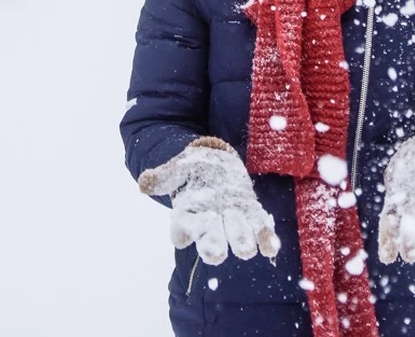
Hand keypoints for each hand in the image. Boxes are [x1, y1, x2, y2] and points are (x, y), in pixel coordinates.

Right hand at [138, 137, 280, 264]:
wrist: (213, 161)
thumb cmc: (190, 167)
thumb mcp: (176, 168)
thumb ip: (162, 176)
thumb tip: (143, 182)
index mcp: (187, 216)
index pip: (181, 230)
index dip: (183, 234)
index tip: (183, 237)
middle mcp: (209, 224)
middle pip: (210, 241)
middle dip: (214, 246)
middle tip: (216, 252)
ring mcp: (232, 221)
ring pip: (237, 238)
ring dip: (242, 242)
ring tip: (246, 248)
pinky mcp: (251, 214)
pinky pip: (260, 229)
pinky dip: (266, 240)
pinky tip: (270, 248)